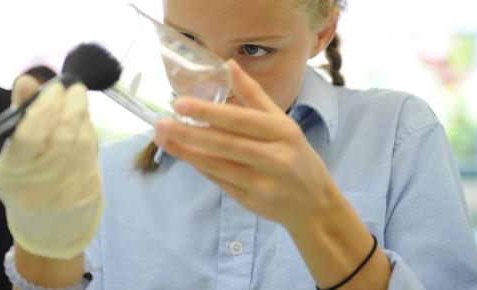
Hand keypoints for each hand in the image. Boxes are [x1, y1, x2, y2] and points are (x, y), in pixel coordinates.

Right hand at [0, 75, 103, 259]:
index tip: (52, 89)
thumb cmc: (25, 178)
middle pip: (61, 137)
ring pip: (81, 142)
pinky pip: (93, 151)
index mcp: (11, 174)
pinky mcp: (90, 189)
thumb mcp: (13, 152)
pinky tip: (83, 120)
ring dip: (81, 114)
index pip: (28, 137)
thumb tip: (27, 79)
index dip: (43, 108)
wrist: (50, 222)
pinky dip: (89, 130)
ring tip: (76, 98)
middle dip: (69, 106)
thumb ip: (20, 115)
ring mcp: (68, 189)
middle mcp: (40, 185)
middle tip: (71, 88)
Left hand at [154, 60, 339, 229]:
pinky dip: (199, 167)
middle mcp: (274, 156)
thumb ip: (254, 95)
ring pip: (218, 165)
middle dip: (189, 133)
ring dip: (186, 152)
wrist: (316, 204)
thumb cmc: (296, 156)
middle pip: (225, 143)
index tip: (180, 103)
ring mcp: (262, 182)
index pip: (240, 119)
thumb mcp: (283, 122)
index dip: (208, 112)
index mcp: (282, 131)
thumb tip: (228, 64)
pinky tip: (182, 154)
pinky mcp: (251, 201)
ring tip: (162, 138)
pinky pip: (219, 181)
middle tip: (160, 122)